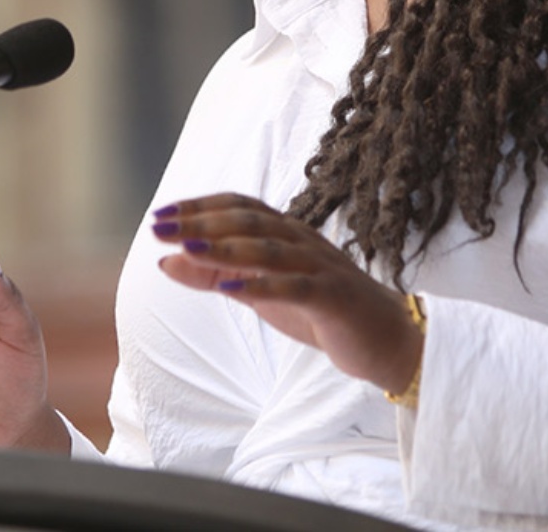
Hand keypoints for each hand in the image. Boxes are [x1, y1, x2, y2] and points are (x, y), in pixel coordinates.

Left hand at [153, 193, 421, 397]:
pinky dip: (262, 284)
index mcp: (287, 233)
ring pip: (269, 248)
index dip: (199, 207)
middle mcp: (303, 240)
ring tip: (188, 248)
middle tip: (160, 227)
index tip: (160, 216)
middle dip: (202, 222)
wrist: (387, 341)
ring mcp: (320, 266)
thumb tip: (165, 261)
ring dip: (225, 247)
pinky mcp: (333, 296)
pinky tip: (230, 286)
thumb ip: (215, 275)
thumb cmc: (319, 311)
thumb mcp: (259, 292)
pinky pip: (295, 286)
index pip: (239, 206)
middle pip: (249, 220)